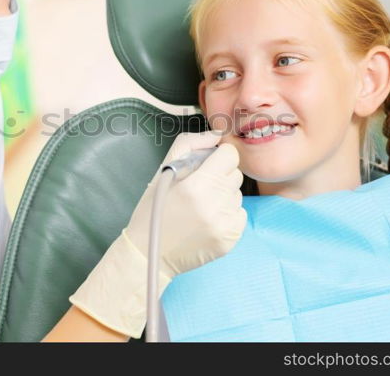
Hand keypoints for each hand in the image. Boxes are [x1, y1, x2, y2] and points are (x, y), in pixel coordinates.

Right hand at [68, 130, 245, 337]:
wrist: (149, 253)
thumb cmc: (154, 208)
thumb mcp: (163, 170)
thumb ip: (190, 145)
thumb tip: (216, 135)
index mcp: (197, 185)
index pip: (229, 155)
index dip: (218, 156)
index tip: (207, 164)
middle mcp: (214, 205)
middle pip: (235, 174)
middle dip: (220, 176)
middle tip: (199, 188)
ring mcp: (224, 225)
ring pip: (238, 195)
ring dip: (223, 196)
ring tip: (200, 207)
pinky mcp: (230, 240)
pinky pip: (239, 215)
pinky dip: (226, 214)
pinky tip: (207, 220)